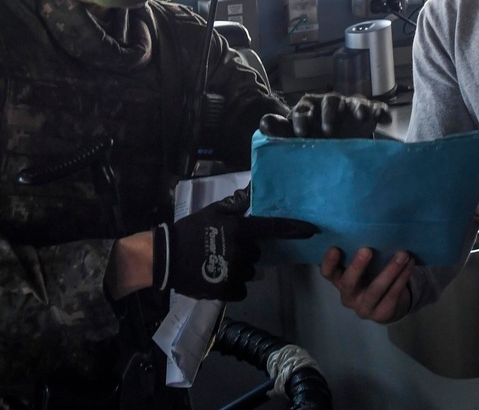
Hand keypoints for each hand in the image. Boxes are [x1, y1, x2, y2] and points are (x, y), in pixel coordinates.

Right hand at [161, 187, 317, 300]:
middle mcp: (243, 250)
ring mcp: (236, 271)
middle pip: (257, 253)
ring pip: (249, 272)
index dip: (295, 229)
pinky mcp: (228, 290)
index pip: (274, 228)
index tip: (312, 230)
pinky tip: (217, 277)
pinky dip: (232, 284)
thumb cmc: (191, 230)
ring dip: (238, 268)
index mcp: (241, 229)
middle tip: (225, 248)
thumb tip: (252, 189)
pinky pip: (241, 288)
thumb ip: (236, 204)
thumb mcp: (213, 211)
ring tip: (218, 263)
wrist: (167, 257)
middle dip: (246, 251)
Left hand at [259, 93, 391, 138]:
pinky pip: (375, 108)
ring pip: (352, 101)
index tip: (301, 133)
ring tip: (359, 119)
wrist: (339, 147)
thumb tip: (264, 122)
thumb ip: (280, 130)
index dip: (301, 118)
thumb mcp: (295, 137)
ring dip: (356, 108)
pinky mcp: (368, 114)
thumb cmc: (313, 139)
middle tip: (328, 132)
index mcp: (309, 108)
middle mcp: (329, 103)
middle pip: (330, 100)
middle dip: (329, 114)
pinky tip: (383, 119)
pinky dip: (379, 111)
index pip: (303, 107)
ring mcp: (350, 107)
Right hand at [320, 246, 412, 323]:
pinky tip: (410, 264)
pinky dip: (403, 277)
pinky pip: (393, 294)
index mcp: (339, 281)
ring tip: (403, 254)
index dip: (329, 262)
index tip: (335, 248)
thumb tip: (368, 228)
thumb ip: (358, 254)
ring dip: (390, 270)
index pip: (327, 274)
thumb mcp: (361, 269)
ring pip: (376, 289)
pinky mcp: (381, 314)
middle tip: (367, 250)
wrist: (386, 305)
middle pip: (349, 283)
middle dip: (357, 266)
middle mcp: (348, 297)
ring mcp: (364, 308)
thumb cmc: (370, 277)